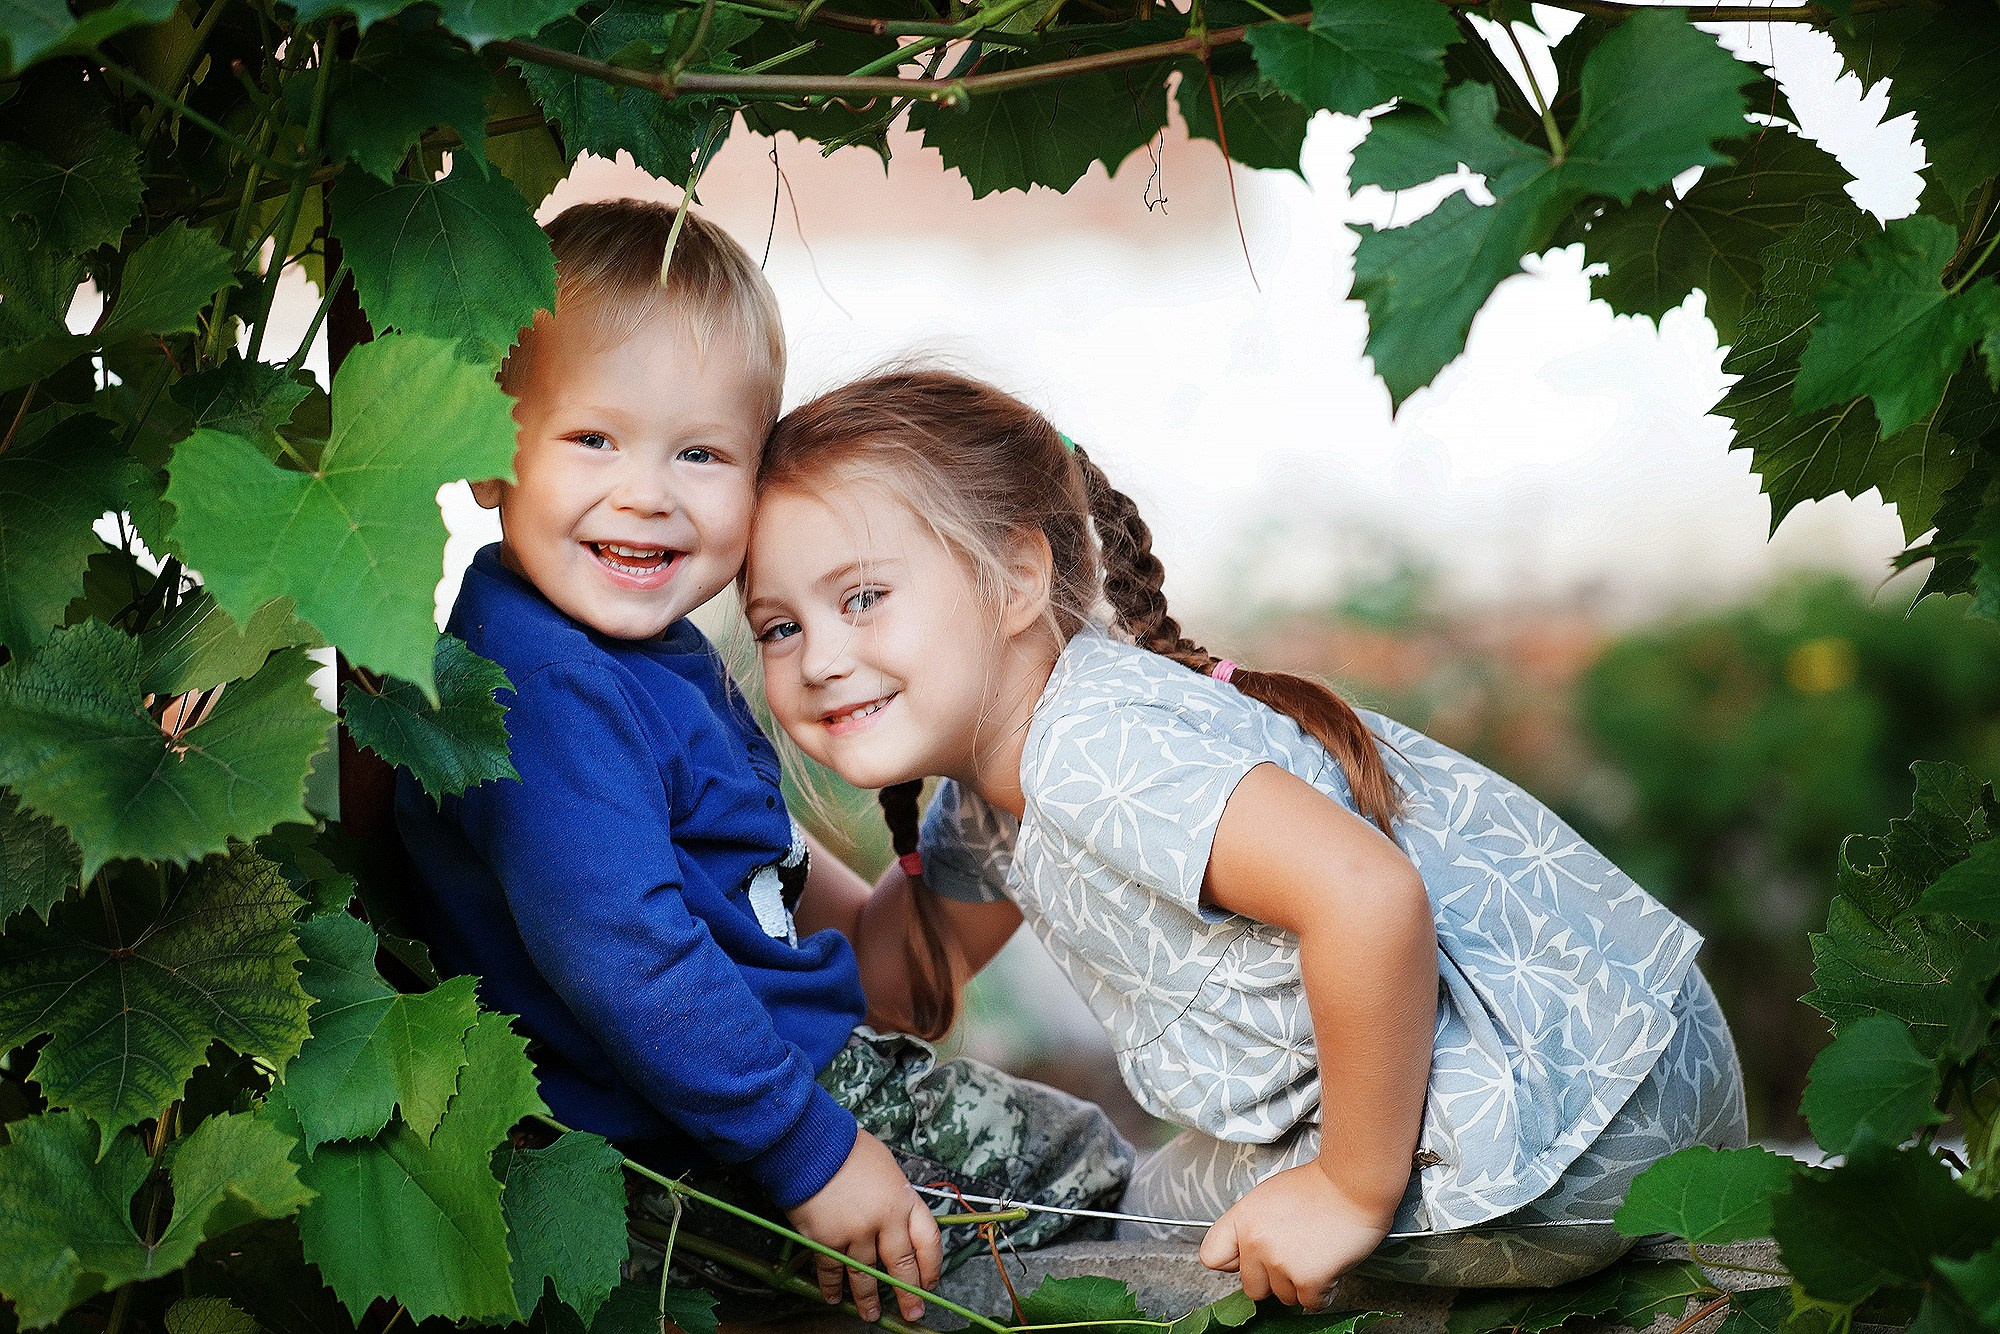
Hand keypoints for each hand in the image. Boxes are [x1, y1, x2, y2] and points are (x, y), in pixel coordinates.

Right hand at [786, 1128, 941, 1322]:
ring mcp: (855, 1233)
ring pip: (866, 1275)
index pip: (929, 1241)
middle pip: (902, 1266)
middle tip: (912, 1313)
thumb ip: (896, 1197)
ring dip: (869, 1299)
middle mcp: (884, 1220)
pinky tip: (834, 1297)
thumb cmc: (848, 1149)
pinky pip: (832, 1271)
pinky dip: (832, 1287)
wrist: (811, 1143)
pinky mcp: (826, 1240)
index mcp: (904, 1199)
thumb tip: (898, 1219)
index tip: (930, 1283)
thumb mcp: (887, 1167)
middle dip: (909, 1294)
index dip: (931, 1267)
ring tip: (871, 1315)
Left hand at [1197, 1162, 1394, 1310]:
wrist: (1355, 1184)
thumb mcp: (1269, 1196)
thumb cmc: (1319, 1186)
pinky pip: (1311, 1304)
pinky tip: (1329, 1267)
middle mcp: (1255, 1242)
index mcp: (1242, 1218)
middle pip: (1253, 1288)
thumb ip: (1252, 1225)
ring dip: (1301, 1284)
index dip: (1233, 1264)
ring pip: (1284, 1298)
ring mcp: (1280, 1262)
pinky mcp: (1308, 1279)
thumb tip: (1245, 1253)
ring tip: (1316, 1255)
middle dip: (1274, 1279)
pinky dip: (1323, 1292)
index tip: (1248, 1261)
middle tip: (1295, 1256)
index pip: (1212, 1257)